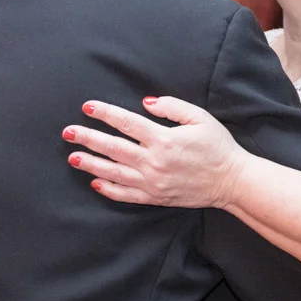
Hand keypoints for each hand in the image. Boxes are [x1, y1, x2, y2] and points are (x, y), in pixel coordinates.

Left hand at [63, 96, 248, 208]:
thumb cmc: (218, 146)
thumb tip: (146, 103)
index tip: (88, 107)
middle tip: (68, 132)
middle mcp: (154, 162)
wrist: (232, 181)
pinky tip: (95, 183)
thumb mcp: (200, 118)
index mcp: (164, 140)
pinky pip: (126, 195)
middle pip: (113, 148)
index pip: (126, 123)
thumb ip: (172, 107)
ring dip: (91, 165)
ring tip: (73, 158)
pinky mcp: (155, 197)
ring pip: (114, 173)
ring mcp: (153, 182)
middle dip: (88, 139)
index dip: (105, 113)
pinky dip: (109, 190)